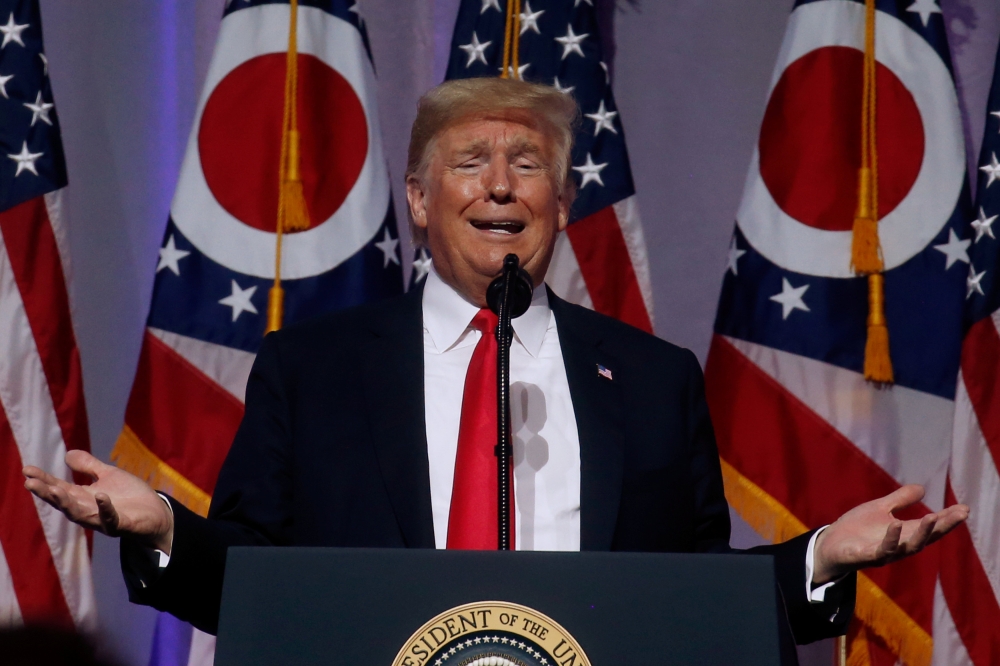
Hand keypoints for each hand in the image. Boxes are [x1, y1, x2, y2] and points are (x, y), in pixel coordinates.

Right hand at [23, 450, 174, 552]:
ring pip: (80, 514)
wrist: (156, 513)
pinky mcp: (121, 525)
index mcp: (84, 498)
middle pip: (63, 502)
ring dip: (66, 503)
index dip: (43, 480)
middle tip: (30, 483)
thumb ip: (88, 467)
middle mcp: (89, 510)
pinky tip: (101, 495)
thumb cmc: (130, 496)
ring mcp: (103, 519)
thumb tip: (67, 454)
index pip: (59, 488)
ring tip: (54, 490)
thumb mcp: (108, 475)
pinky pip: (111, 519)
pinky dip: (105, 508)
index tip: (27, 470)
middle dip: (47, 493)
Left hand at [812, 485, 968, 584]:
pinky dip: (891, 539)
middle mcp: (899, 545)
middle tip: (960, 514)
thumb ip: (899, 500)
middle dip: (943, 526)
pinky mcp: (867, 556)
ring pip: (909, 546)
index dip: (947, 518)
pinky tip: (896, 524)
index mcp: (904, 533)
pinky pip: (883, 550)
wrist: (830, 545)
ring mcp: (885, 552)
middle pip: (927, 537)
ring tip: (933, 517)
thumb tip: (922, 488)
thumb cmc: (856, 529)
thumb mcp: (879, 508)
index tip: (964, 508)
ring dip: (922, 533)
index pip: (930, 526)